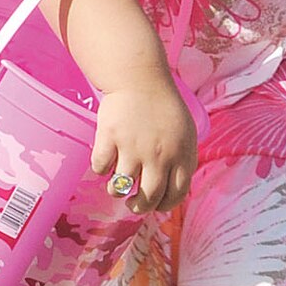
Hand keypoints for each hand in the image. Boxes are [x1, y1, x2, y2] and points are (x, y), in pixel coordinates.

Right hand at [91, 73, 196, 214]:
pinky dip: (100, 169)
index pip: (176, 195)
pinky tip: (106, 160)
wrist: (140, 78)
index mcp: (181, 155)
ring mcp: (133, 147)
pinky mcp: (110, 137)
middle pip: (148, 198)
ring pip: (120, 188)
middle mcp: (159, 156)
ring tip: (116, 184)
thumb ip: (182, 161)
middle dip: (138, 207)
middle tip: (132, 204)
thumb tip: (172, 192)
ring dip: (116, 191)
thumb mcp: (185, 134)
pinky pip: (100, 168)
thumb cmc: (164, 107)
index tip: (155, 204)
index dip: (164, 206)